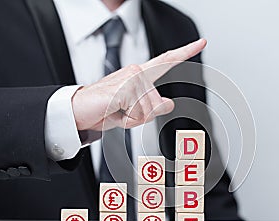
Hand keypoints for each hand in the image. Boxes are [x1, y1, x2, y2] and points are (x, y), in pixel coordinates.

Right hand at [72, 38, 206, 130]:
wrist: (78, 111)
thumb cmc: (104, 109)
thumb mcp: (132, 112)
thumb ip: (152, 108)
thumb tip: (169, 104)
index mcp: (140, 75)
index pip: (166, 61)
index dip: (185, 52)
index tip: (201, 42)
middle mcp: (137, 72)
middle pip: (157, 104)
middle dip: (141, 117)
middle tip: (122, 113)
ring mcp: (131, 78)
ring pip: (149, 110)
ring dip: (133, 119)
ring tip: (116, 111)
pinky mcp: (125, 88)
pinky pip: (138, 113)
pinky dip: (127, 120)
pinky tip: (113, 110)